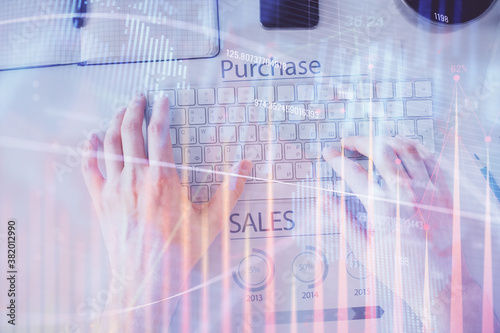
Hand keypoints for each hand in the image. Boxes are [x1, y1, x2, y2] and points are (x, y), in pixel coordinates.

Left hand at [81, 94, 251, 329]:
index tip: (163, 99)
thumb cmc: (181, 249)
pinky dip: (89, 150)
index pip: (160, 133)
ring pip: (109, 145)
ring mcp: (114, 188)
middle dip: (135, 109)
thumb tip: (246, 165)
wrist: (147, 277)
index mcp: (163, 178)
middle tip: (140, 97)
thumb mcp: (211, 220)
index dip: (161, 112)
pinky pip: (90, 169)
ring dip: (114, 123)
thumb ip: (230, 190)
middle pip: (130, 132)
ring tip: (121, 110)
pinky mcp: (101, 201)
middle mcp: (135, 177)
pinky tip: (90, 138)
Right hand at [322, 136, 488, 331]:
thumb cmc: (401, 270)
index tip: (328, 153)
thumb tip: (324, 199)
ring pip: (404, 147)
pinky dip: (412, 146)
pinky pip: (428, 156)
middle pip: (379, 149)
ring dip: (384, 139)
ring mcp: (427, 188)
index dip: (335, 158)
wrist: (440, 284)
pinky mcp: (442, 190)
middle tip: (346, 142)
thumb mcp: (363, 248)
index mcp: (382, 207)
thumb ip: (342, 218)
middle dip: (358, 140)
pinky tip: (401, 148)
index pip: (352, 172)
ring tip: (372, 142)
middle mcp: (405, 192)